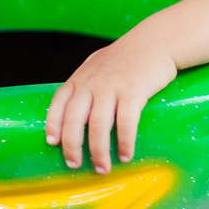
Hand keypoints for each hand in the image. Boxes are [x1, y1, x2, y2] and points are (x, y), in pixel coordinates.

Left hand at [45, 36, 178, 172]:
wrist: (156, 41)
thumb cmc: (128, 56)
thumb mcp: (98, 64)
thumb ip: (86, 82)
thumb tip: (77, 108)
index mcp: (81, 77)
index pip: (58, 102)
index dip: (53, 124)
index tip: (52, 142)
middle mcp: (92, 83)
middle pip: (74, 120)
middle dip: (72, 146)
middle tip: (75, 165)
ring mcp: (112, 87)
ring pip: (98, 125)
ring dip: (99, 151)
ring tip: (102, 168)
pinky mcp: (134, 92)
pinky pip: (126, 123)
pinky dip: (124, 142)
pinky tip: (125, 155)